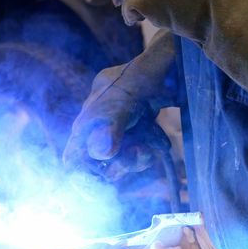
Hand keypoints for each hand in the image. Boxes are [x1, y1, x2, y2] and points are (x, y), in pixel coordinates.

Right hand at [63, 31, 177, 169]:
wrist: (173, 55)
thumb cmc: (147, 72)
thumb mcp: (128, 98)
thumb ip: (112, 125)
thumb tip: (100, 153)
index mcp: (90, 117)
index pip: (74, 158)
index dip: (85, 179)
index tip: (106, 193)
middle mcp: (99, 121)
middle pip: (100, 161)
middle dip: (121, 165)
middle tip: (141, 157)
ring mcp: (119, 121)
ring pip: (121, 154)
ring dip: (138, 157)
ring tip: (154, 146)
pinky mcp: (137, 120)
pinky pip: (138, 144)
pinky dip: (149, 145)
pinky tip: (160, 140)